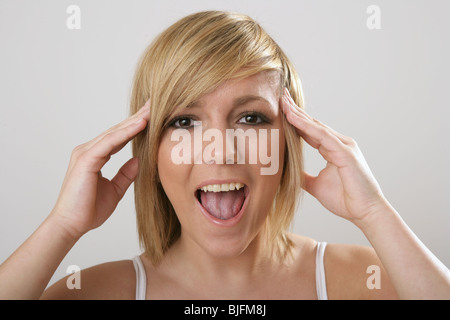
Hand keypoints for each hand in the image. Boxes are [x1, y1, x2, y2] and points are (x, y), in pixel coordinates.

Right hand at [50, 101, 149, 238]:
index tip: (153, 116)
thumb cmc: (89, 209)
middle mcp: (90, 150)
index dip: (136, 126)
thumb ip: (125, 174)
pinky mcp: (86, 159)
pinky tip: (140, 124)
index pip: (120, 137)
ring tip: (151, 109)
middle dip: (137, 117)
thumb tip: (138, 160)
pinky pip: (109, 142)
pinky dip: (126, 133)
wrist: (71, 225)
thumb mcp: (115, 190)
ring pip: (115, 132)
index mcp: (96, 156)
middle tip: (155, 103)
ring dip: (134, 121)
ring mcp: (86, 153)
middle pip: (118, 130)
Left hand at [281, 88, 387, 224]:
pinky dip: (306, 126)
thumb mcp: (316, 185)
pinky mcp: (345, 152)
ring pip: (316, 126)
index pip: (310, 131)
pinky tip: (293, 118)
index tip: (280, 109)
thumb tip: (288, 173)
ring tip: (283, 102)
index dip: (295, 120)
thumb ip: (303, 176)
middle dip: (295, 110)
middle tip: (280, 95)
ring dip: (298, 114)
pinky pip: (322, 136)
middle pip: (312, 123)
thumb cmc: (345, 199)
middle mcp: (339, 143)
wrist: (365, 212)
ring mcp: (343, 146)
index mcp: (333, 149)